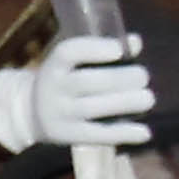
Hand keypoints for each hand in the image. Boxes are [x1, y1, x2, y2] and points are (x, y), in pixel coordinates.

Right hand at [0, 34, 155, 151]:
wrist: (30, 112)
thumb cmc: (65, 80)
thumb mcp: (74, 64)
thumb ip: (102, 50)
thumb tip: (135, 42)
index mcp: (54, 65)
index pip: (68, 52)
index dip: (94, 49)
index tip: (119, 50)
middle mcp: (52, 88)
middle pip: (86, 81)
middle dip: (120, 78)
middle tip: (143, 76)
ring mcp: (59, 114)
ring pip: (93, 108)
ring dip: (126, 103)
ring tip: (148, 99)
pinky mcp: (68, 136)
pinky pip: (97, 135)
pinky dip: (123, 134)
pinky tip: (145, 132)